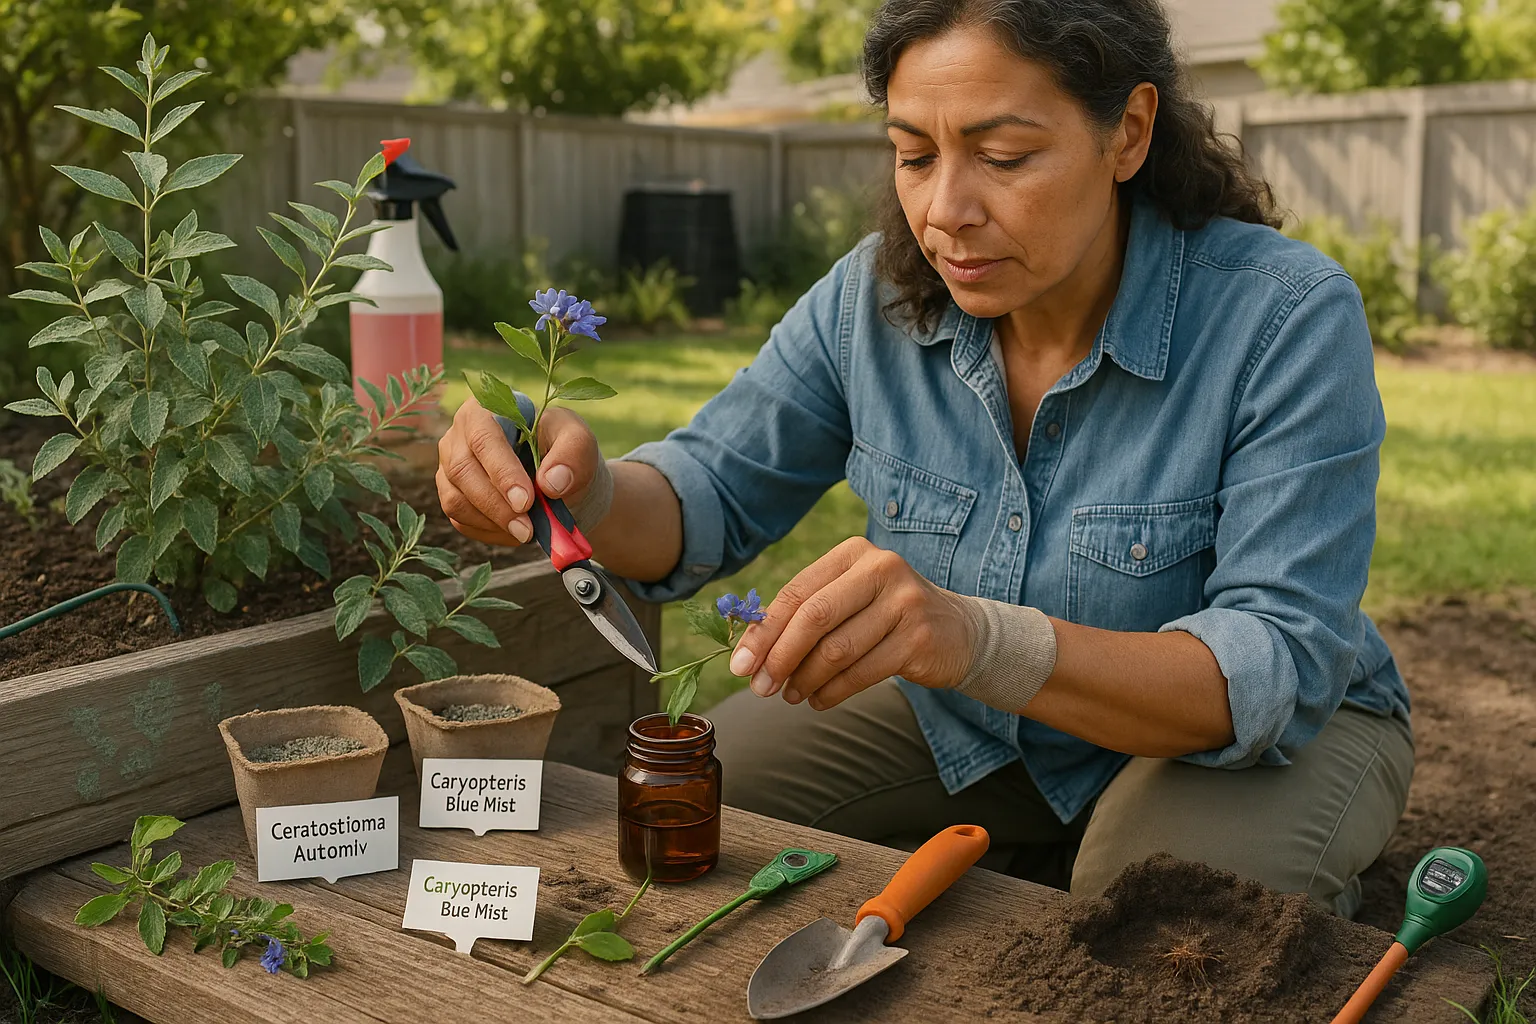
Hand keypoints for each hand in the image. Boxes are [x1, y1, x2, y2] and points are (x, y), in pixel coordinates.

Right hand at [435, 396, 601, 546]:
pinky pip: (459, 520)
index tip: (526, 501)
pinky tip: (515, 531)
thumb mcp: (579, 441)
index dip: (502, 473)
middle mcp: (458, 436)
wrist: (557, 477)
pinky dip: (489, 531)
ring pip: (456, 500)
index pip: (483, 440)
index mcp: (485, 410)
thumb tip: (550, 483)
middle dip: (496, 505)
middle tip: (527, 529)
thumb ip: (573, 453)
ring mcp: (449, 467)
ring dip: (492, 522)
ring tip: (527, 532)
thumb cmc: (563, 450)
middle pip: (463, 472)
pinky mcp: (451, 495)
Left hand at [727, 537, 979, 710]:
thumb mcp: (848, 599)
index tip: (740, 665)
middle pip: (815, 617)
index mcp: (853, 553)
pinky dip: (832, 692)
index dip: (764, 632)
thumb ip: (805, 615)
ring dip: (806, 679)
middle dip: (781, 657)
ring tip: (790, 695)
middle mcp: (881, 569)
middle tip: (761, 687)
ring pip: (837, 650)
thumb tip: (750, 653)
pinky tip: (818, 699)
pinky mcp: (918, 638)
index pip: (797, 592)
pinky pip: (862, 672)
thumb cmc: (884, 616)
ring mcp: (904, 602)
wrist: (957, 631)